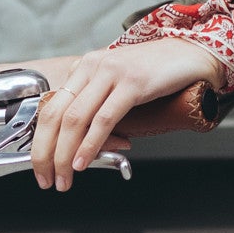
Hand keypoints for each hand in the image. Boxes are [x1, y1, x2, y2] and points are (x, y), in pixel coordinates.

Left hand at [24, 39, 223, 191]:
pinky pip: (103, 119)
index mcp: (85, 67)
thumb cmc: (158, 74)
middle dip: (46, 154)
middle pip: (56, 115)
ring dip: (65, 155)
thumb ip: (99, 109)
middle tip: (46, 179)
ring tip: (65, 179)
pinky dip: (90, 144)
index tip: (41, 167)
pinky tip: (83, 162)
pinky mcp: (132, 82)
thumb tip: (81, 146)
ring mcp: (112, 73)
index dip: (41, 142)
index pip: (51, 107)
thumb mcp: (118, 88)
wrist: (193, 54)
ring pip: (75, 119)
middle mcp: (93, 66)